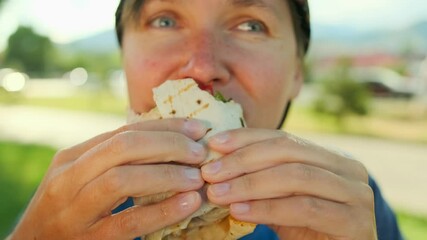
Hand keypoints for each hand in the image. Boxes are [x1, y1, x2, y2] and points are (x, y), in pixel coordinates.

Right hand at [10, 119, 207, 239]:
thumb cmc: (68, 211)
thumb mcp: (82, 178)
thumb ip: (114, 161)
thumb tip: (166, 144)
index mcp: (72, 158)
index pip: (123, 132)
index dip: (164, 127)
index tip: (196, 129)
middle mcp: (68, 178)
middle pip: (123, 148)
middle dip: (168, 145)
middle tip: (200, 152)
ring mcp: (74, 210)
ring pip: (122, 179)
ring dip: (166, 174)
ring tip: (196, 177)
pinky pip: (129, 221)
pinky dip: (163, 210)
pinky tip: (189, 203)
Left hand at [202, 128, 376, 239]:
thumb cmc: (306, 229)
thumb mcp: (281, 199)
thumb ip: (260, 181)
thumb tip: (216, 164)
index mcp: (331, 158)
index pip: (284, 138)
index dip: (247, 138)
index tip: (214, 143)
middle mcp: (350, 169)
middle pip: (289, 152)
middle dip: (244, 160)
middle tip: (210, 172)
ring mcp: (357, 194)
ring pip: (295, 177)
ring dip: (250, 184)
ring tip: (218, 192)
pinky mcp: (355, 223)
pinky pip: (304, 208)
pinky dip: (267, 208)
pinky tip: (239, 211)